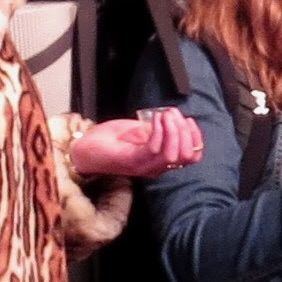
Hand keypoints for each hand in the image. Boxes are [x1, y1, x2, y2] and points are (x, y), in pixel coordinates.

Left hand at [74, 109, 206, 178]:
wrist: (85, 147)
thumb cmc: (110, 139)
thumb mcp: (140, 130)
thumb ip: (158, 129)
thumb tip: (174, 118)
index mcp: (161, 160)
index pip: (193, 156)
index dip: (196, 137)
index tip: (188, 119)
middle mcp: (157, 167)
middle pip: (188, 155)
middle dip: (185, 130)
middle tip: (173, 114)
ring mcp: (146, 166)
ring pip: (174, 154)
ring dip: (173, 129)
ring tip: (164, 114)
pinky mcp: (133, 161)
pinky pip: (155, 148)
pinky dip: (159, 129)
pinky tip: (155, 117)